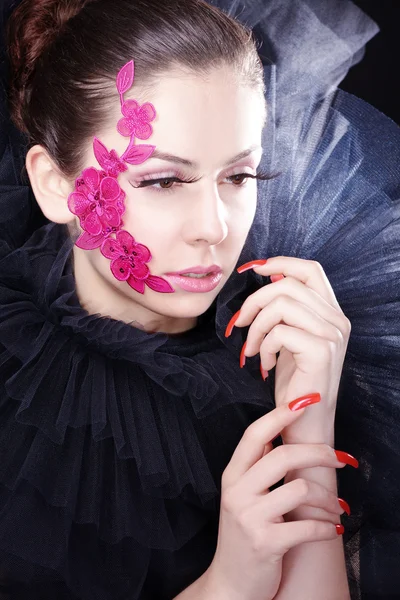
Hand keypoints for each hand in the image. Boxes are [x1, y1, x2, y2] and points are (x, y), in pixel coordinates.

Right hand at [206, 399, 354, 599]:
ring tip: (337, 507)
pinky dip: (327, 527)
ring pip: (300, 490)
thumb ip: (255, 466)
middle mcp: (236, 491)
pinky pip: (307, 527)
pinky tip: (334, 529)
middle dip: (320, 453)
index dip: (280, 414)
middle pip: (283, 456)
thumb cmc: (242, 536)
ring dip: (328, 499)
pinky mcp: (265, 543)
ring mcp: (248, 517)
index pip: (254, 434)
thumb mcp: (241, 496)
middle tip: (341, 458)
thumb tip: (276, 436)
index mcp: (232, 475)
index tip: (305, 400)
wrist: (229, 584)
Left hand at [226, 257, 350, 443]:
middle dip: (255, 300)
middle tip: (240, 323)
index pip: (311, 270)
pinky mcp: (321, 351)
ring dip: (256, 326)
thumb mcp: (288, 337)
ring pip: (280, 304)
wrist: (305, 421)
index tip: (254, 269)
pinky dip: (263, 346)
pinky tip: (264, 365)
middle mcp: (337, 320)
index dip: (281, 262)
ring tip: (252, 349)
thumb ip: (285, 308)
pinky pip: (279, 331)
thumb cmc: (294, 380)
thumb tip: (270, 273)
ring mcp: (332, 335)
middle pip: (287, 284)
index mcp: (332, 313)